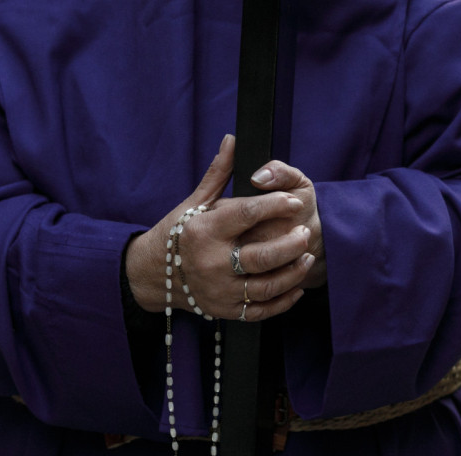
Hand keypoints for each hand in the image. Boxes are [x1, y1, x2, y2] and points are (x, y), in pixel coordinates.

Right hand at [126, 135, 315, 320]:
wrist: (154, 275)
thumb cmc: (178, 233)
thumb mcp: (195, 202)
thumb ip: (219, 173)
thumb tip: (233, 139)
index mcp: (203, 230)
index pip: (246, 214)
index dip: (274, 205)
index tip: (292, 201)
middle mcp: (210, 262)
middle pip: (262, 256)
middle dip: (291, 244)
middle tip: (306, 232)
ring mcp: (218, 290)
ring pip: (266, 287)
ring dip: (293, 273)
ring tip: (306, 257)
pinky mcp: (224, 310)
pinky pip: (260, 311)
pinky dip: (282, 301)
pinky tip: (296, 286)